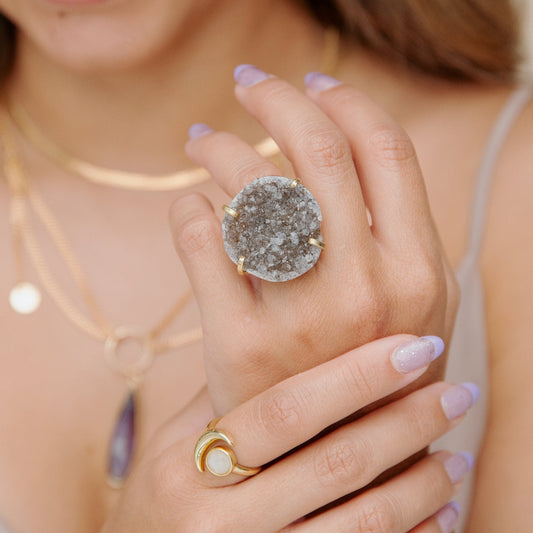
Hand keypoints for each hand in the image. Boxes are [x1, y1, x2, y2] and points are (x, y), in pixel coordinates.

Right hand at [102, 336, 475, 531]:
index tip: (413, 348)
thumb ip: (231, 395)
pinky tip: (439, 510)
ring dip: (417, 483)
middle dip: (403, 424)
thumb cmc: (161, 495)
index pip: (286, 409)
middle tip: (453, 393)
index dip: (356, 375)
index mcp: (187, 464)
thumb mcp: (176, 441)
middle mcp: (215, 519)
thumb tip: (298, 340)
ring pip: (358, 521)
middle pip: (333, 463)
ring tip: (456, 452)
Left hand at [169, 68, 458, 413]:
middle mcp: (368, 288)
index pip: (385, 149)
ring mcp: (302, 318)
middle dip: (276, 97)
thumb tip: (353, 143)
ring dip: (220, 146)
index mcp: (419, 271)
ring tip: (203, 140)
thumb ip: (402, 231)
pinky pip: (201, 240)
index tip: (311, 82)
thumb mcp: (418, 305)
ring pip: (253, 187)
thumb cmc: (369, 368)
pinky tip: (193, 208)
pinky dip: (188, 209)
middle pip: (317, 149)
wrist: (327, 454)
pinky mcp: (239, 345)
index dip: (344, 100)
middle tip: (248, 83)